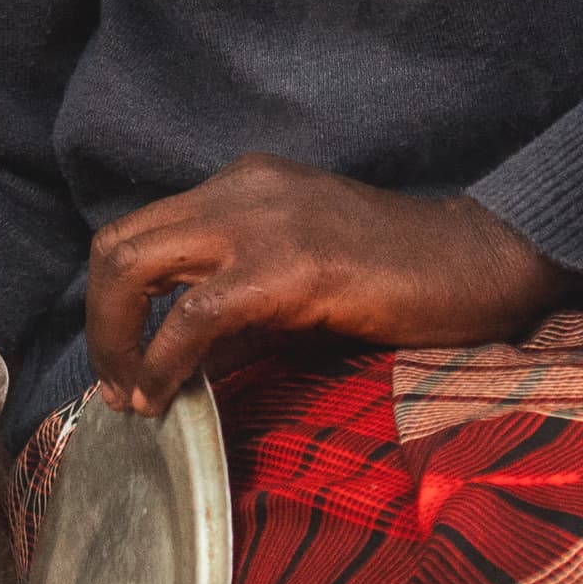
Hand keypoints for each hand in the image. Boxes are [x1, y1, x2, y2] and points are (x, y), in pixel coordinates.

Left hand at [84, 153, 573, 416]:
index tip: (120, 367)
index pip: (138, 233)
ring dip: (117, 341)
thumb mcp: (300, 283)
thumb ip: (237, 313)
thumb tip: (169, 369)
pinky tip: (170, 397)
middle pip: (117, 245)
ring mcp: (264, 219)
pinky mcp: (293, 264)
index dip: (110, 305)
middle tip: (117, 386)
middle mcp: (240, 189)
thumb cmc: (402, 281)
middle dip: (99, 323)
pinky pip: (197, 314)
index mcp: (242, 186)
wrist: (483, 263)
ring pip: (136, 265)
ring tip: (135, 397)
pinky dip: (165, 361)